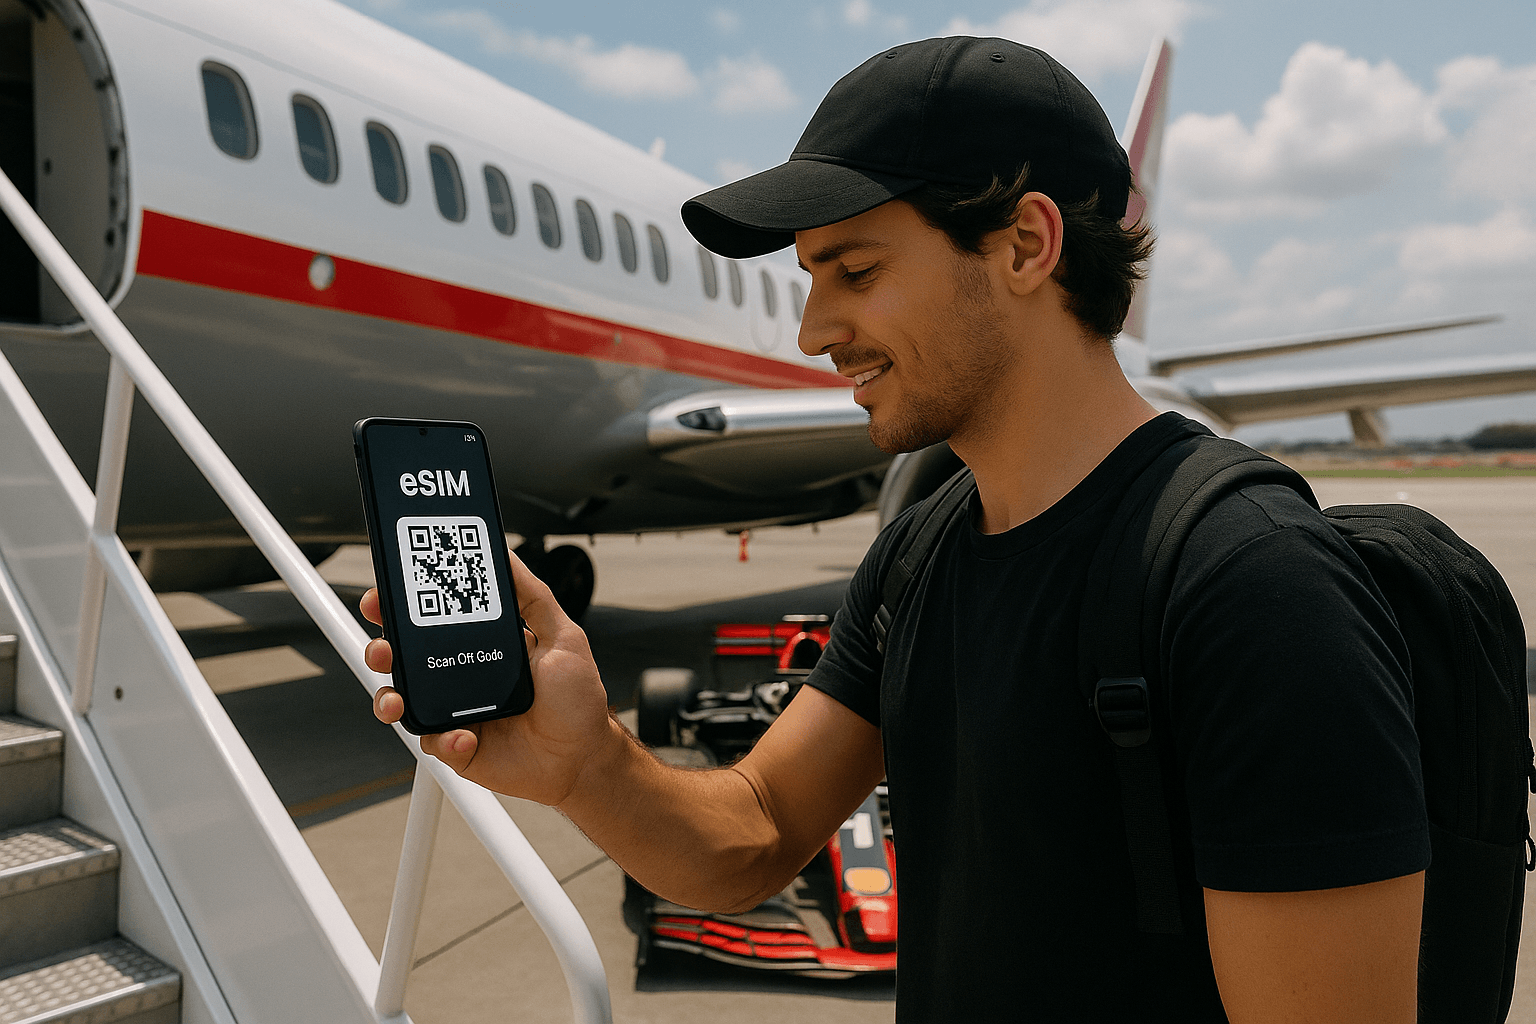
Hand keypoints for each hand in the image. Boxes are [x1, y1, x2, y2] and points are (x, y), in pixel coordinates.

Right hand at [362, 549, 613, 805]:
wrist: (583, 757)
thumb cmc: (576, 700)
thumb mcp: (563, 637)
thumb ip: (533, 597)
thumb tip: (507, 557)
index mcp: (480, 646)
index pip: (433, 620)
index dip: (405, 607)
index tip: (389, 594)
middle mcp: (461, 677)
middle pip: (404, 658)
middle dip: (382, 647)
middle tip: (383, 646)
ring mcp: (456, 712)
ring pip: (403, 700)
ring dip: (390, 696)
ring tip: (397, 698)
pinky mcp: (457, 746)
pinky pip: (433, 741)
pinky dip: (443, 738)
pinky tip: (466, 735)